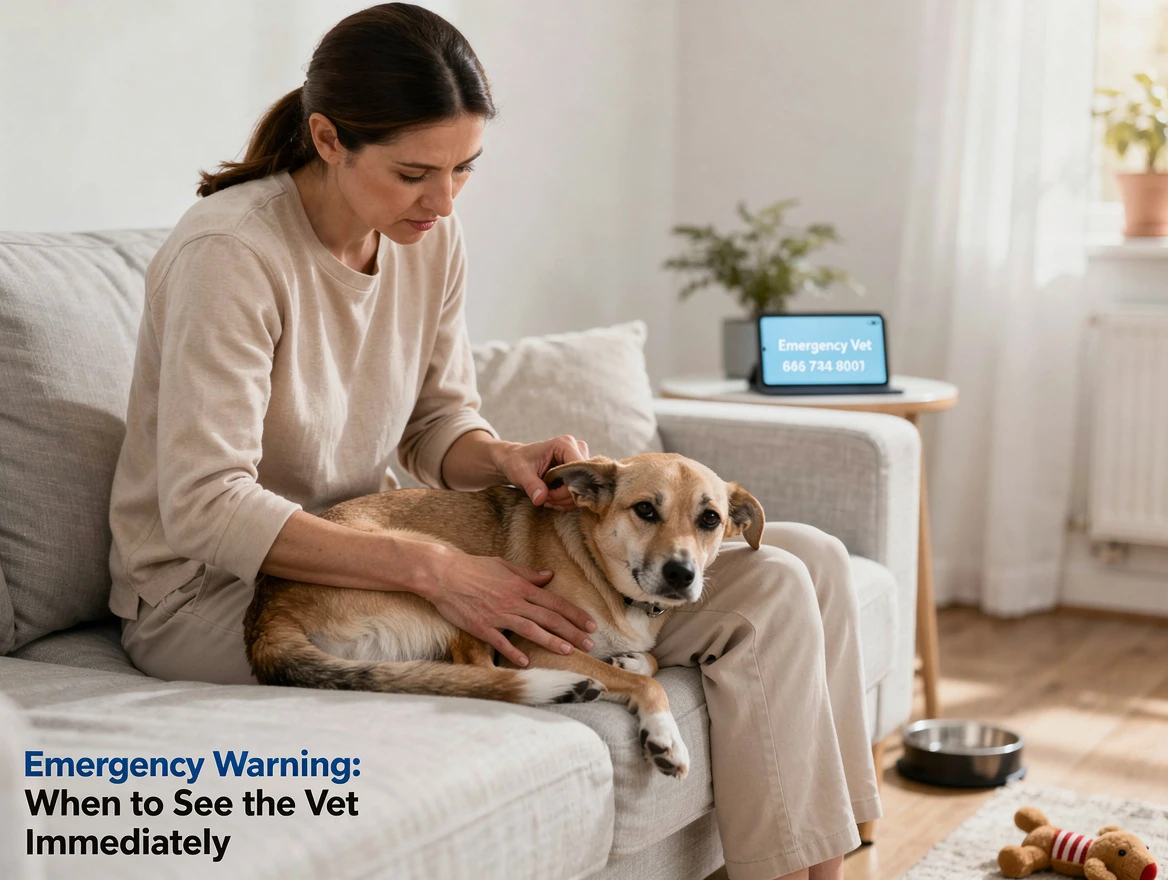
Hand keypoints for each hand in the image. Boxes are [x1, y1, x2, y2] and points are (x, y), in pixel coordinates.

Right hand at [421, 547, 597, 666]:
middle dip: (572, 632)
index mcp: (521, 586)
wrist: (443, 574)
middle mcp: (514, 601)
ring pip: (531, 630)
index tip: (591, 625)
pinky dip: (514, 652)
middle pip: (549, 618)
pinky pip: (501, 642)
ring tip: (569, 652)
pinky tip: (526, 662)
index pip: (555, 602)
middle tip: (590, 644)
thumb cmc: (473, 567)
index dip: (575, 615)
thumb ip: (528, 574)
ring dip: (551, 642)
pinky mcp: (481, 627)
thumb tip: (549, 576)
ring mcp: (498, 615)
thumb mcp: (504, 565)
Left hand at [491, 435, 591, 510]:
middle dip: (564, 496)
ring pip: (583, 489)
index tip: (547, 496)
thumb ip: (531, 485)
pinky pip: (580, 491)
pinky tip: (552, 498)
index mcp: (565, 444)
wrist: (516, 461)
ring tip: (546, 498)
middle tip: (545, 499)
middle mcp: (578, 449)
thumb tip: (541, 499)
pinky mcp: (580, 471)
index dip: (565, 489)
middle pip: (583, 481)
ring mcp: (581, 460)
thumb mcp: (520, 473)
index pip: (578, 471)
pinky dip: (567, 500)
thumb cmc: (517, 462)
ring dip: (565, 500)